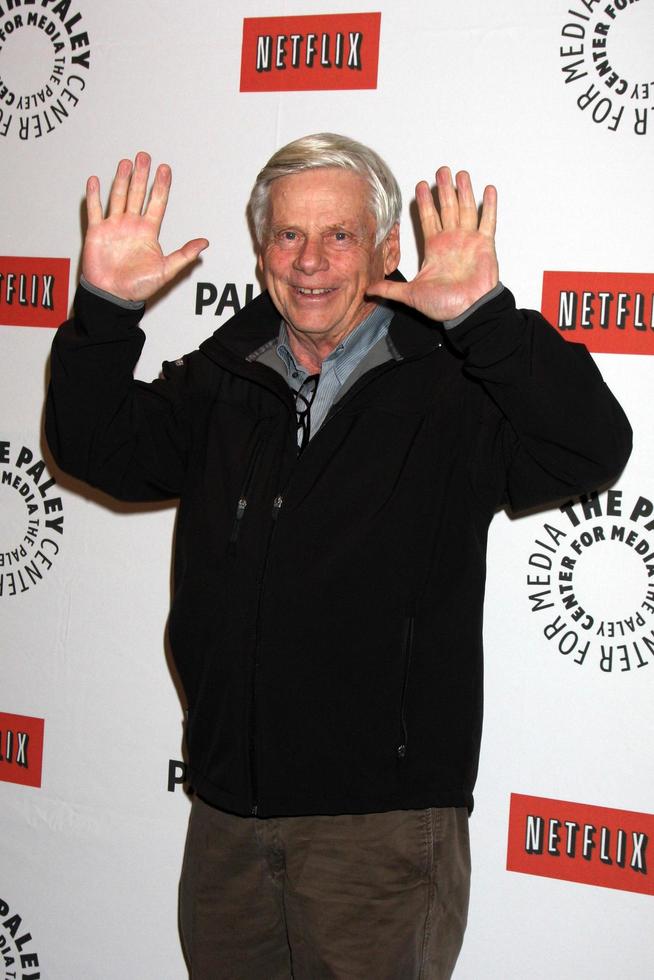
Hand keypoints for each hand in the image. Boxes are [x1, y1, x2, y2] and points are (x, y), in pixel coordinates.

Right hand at [82, 151, 208, 301]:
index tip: (165, 169)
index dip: (161, 186)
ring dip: (121, 179)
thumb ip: (184, 255)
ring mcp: (114, 226)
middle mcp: (131, 225)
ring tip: (125, 163)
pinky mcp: (97, 232)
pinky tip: (95, 181)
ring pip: (118, 197)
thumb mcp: (166, 271)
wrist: (113, 296)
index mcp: (148, 232)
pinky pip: (95, 210)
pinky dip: (94, 196)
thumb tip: (204, 243)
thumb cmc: (138, 287)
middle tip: (144, 156)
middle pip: (137, 194)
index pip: (157, 203)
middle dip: (141, 175)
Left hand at [368, 167, 497, 321]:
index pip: (428, 218)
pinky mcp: (485, 245)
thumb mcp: (411, 295)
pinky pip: (488, 221)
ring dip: (464, 191)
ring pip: (466, 209)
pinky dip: (489, 206)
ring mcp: (469, 241)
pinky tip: (488, 189)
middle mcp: (452, 241)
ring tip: (460, 174)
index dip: (424, 202)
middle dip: (444, 189)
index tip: (420, 186)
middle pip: (447, 208)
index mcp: (434, 248)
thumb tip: (368, 290)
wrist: (467, 312)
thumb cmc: (444, 305)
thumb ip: (390, 289)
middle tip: (441, 171)